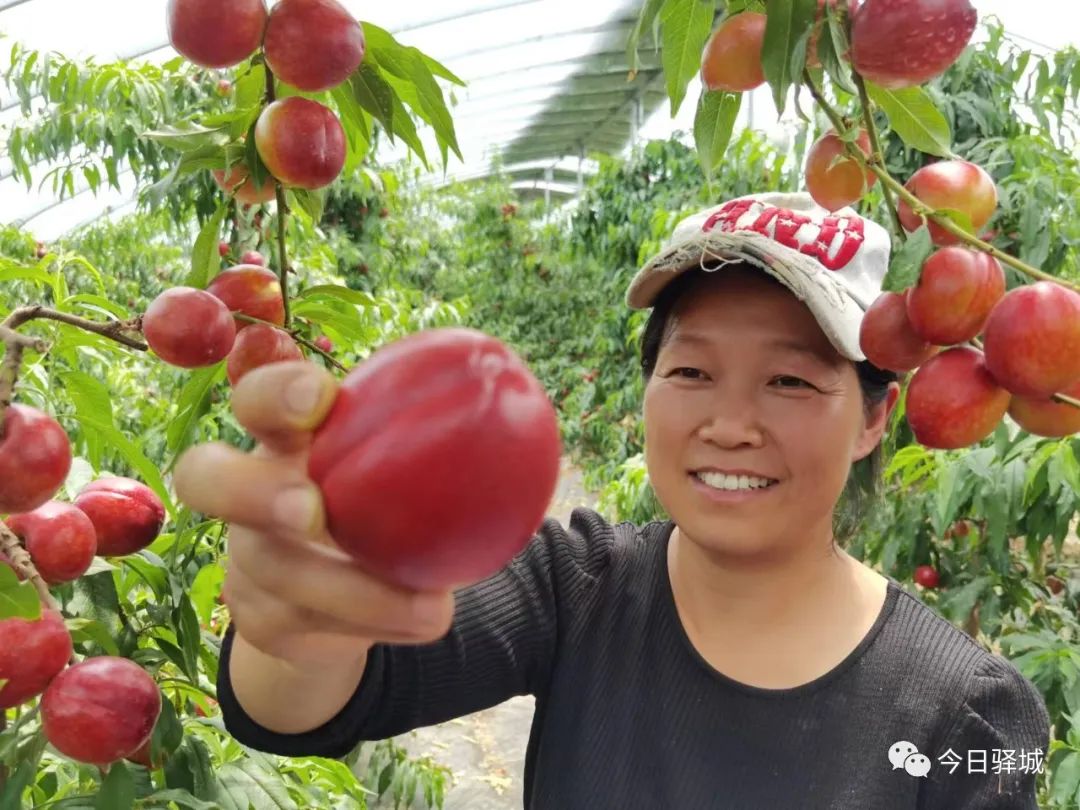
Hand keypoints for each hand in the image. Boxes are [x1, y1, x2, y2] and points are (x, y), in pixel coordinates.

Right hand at [174, 361, 454, 667]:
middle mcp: (245, 496)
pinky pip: (311, 631)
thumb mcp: (387, 463)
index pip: (254, 397)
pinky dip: (374, 627)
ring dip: (354, 591)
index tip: (320, 394)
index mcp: (280, 438)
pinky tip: (424, 620)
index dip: (273, 391)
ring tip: (431, 605)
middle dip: (254, 490)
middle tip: (313, 510)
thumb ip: (418, 430)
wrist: (335, 601)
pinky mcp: (262, 624)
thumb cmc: (374, 503)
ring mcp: (246, 561)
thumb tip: (508, 378)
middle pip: (205, 479)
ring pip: (278, 574)